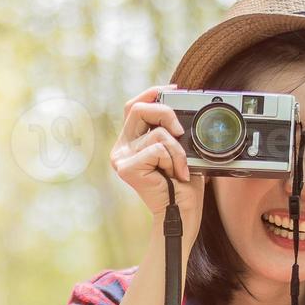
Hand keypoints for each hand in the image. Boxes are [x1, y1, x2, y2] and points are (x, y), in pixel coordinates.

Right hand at [111, 83, 206, 242]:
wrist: (182, 214)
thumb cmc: (183, 185)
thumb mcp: (180, 149)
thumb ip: (173, 130)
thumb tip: (182, 106)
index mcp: (131, 142)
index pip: (134, 106)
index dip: (152, 93)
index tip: (175, 90)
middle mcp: (121, 149)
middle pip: (137, 108)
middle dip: (166, 113)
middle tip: (181, 131)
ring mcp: (121, 158)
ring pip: (157, 132)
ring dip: (178, 149)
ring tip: (180, 169)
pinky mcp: (127, 168)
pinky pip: (158, 148)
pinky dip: (174, 159)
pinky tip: (175, 175)